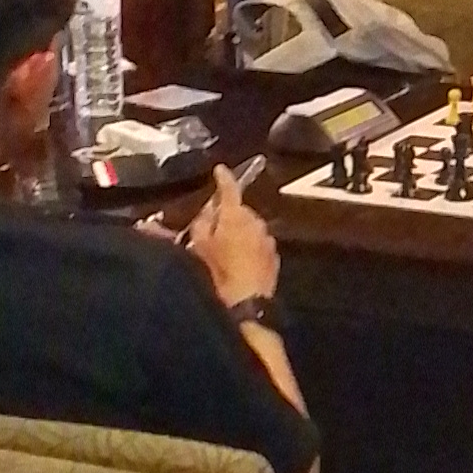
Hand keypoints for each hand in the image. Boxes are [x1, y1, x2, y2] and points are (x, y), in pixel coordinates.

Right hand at [184, 167, 279, 310]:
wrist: (248, 303)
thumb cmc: (220, 273)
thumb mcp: (199, 248)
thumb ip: (201, 224)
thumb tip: (206, 212)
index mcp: (235, 215)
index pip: (229, 188)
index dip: (223, 177)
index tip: (220, 169)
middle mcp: (255, 221)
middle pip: (239, 209)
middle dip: (227, 214)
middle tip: (213, 229)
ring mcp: (267, 238)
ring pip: (250, 226)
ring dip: (239, 231)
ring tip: (226, 249)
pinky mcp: (273, 255)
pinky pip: (258, 243)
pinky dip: (249, 245)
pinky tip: (240, 261)